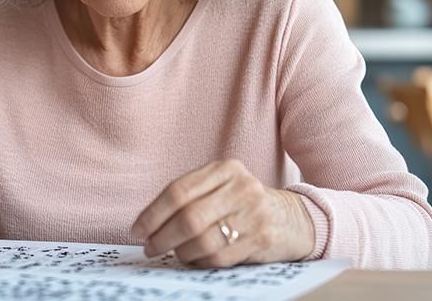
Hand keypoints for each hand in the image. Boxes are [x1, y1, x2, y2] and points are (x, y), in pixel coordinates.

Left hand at [130, 159, 313, 266]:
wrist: (294, 218)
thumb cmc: (243, 204)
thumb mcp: (221, 187)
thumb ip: (190, 196)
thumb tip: (147, 222)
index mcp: (225, 169)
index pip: (178, 191)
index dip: (153, 213)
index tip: (137, 229)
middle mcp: (241, 187)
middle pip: (188, 217)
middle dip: (162, 236)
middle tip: (150, 247)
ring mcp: (254, 213)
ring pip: (203, 240)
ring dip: (181, 251)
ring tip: (175, 253)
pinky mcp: (262, 238)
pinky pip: (220, 257)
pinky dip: (201, 262)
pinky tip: (196, 259)